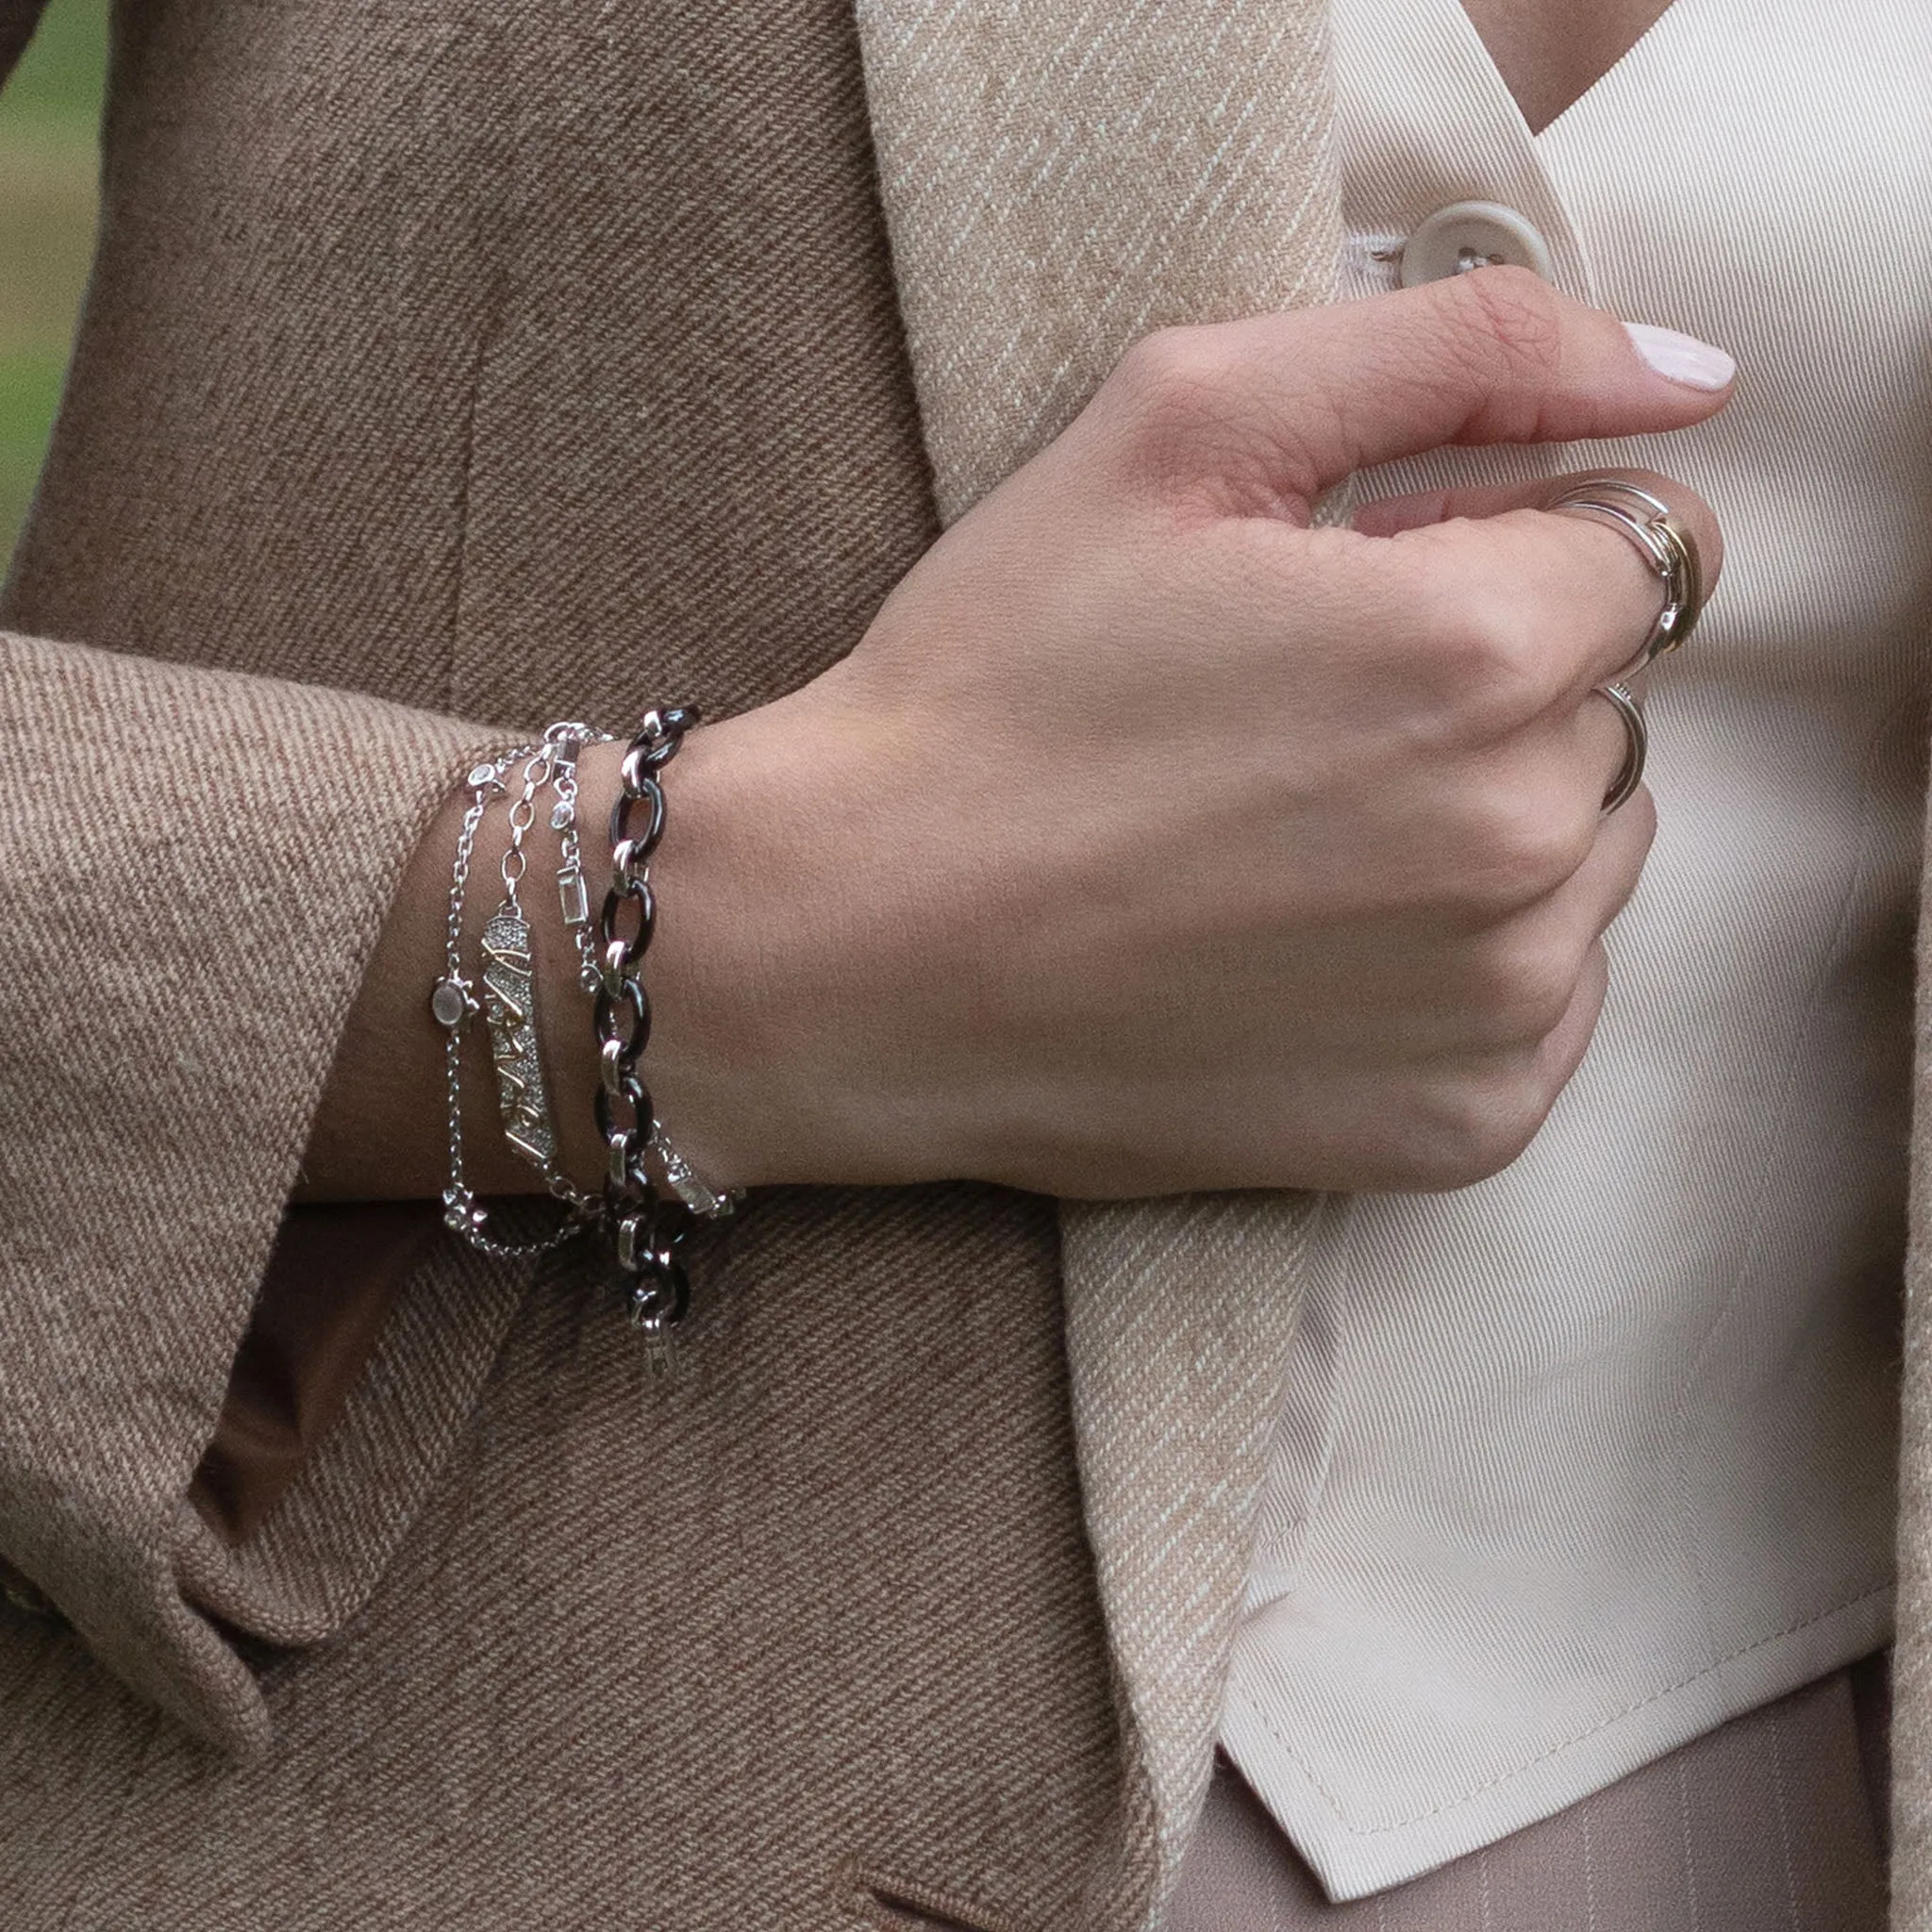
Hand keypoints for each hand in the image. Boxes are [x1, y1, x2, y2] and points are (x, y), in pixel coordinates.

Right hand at [631, 270, 1728, 1200]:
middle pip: (1608, 708)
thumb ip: (1460, 349)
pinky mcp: (1459, 1124)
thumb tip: (1688, 375)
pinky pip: (1550, 1001)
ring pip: (1589, 855)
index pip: (1637, 550)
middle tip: (1291, 720)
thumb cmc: (996, 684)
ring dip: (1485, 823)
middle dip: (1491, 685)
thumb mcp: (1183, 424)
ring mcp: (1497, 1004)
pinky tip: (1311, 947)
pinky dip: (1463, 965)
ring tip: (1291, 838)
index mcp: (1475, 647)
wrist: (855, 942)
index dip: (1496, 545)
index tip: (1362, 586)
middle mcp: (1520, 840)